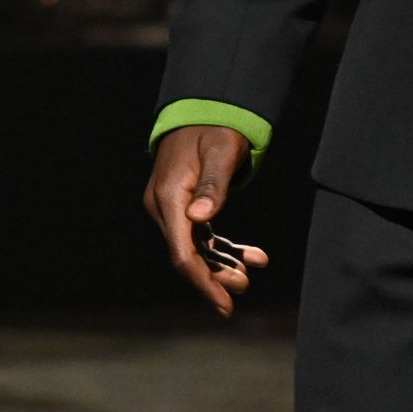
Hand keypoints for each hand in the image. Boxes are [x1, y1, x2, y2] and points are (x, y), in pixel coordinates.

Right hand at [142, 125, 266, 315]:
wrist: (204, 108)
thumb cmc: (215, 128)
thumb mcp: (220, 151)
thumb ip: (213, 185)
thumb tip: (200, 218)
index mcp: (169, 196)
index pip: (183, 251)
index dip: (203, 281)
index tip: (224, 303)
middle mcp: (163, 205)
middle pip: (187, 254)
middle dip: (214, 276)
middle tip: (243, 288)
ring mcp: (171, 207)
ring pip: (194, 247)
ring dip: (220, 264)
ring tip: (248, 275)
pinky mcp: (182, 205)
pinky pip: (200, 233)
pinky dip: (222, 246)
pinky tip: (249, 255)